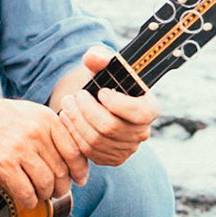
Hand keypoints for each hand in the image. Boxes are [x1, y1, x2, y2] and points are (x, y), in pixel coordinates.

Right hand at [0, 94, 88, 208]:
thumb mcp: (27, 113)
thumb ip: (50, 129)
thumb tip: (73, 156)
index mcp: (45, 118)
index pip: (74, 150)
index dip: (80, 170)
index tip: (79, 180)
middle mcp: (36, 132)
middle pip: (61, 170)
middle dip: (62, 186)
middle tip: (57, 191)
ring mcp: (19, 148)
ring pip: (46, 183)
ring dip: (45, 194)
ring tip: (40, 195)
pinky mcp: (3, 164)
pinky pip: (26, 191)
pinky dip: (29, 201)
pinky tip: (27, 200)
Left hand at [57, 46, 157, 165]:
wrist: (96, 101)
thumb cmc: (103, 81)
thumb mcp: (102, 65)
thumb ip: (98, 57)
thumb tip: (93, 58)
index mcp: (149, 108)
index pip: (140, 113)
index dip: (118, 104)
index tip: (101, 92)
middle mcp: (142, 132)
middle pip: (111, 128)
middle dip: (87, 111)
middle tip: (74, 96)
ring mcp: (127, 149)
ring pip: (97, 141)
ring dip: (76, 122)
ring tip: (66, 105)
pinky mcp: (110, 159)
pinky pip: (89, 152)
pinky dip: (74, 135)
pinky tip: (67, 119)